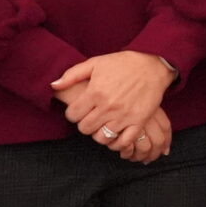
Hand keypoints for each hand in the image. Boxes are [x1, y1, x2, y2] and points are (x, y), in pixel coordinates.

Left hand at [53, 51, 174, 158]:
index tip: (78, 111)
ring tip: (101, 126)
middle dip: (84, 125)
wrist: (152, 65)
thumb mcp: (95, 63)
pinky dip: (117, 143)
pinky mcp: (138, 122)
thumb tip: (53, 85)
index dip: (72, 114)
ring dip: (99, 134)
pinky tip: (115, 135)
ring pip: (102, 138)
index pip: (73, 115)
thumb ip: (72, 75)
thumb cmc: (122, 63)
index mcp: (95, 92)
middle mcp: (108, 106)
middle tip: (89, 118)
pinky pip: (124, 142)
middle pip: (85, 128)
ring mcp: (124, 116)